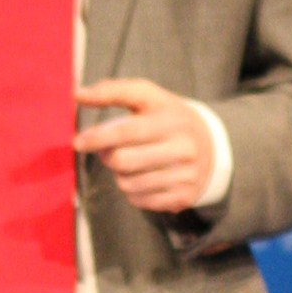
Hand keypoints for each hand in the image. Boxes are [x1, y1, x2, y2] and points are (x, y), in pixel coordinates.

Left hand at [74, 79, 215, 215]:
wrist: (213, 147)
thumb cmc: (169, 118)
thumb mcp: (149, 97)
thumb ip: (113, 91)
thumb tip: (78, 94)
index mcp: (172, 121)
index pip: (128, 131)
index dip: (98, 137)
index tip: (79, 142)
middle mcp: (183, 149)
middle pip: (123, 161)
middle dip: (107, 156)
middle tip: (110, 150)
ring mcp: (186, 176)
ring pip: (128, 184)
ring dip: (119, 175)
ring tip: (130, 163)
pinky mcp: (184, 197)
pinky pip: (140, 201)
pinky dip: (132, 191)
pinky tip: (142, 178)